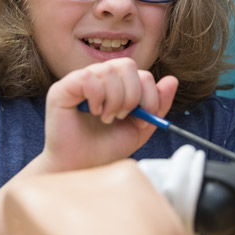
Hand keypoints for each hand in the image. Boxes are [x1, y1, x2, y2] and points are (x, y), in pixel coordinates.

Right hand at [40, 58, 176, 172]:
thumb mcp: (140, 129)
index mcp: (117, 85)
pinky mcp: (62, 89)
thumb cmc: (106, 149)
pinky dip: (97, 97)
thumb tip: (173, 80)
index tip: (142, 119)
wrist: (83, 169)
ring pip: (109, 70)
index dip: (148, 95)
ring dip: (115, 99)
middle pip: (127, 65)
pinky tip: (93, 112)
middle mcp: (98, 78)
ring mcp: (79, 81)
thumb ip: (157, 105)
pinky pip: (88, 77)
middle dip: (133, 94)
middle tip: (123, 116)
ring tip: (107, 118)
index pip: (141, 73)